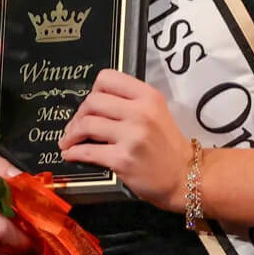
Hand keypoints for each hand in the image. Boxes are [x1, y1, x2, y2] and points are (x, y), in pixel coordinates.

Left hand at [58, 70, 191, 211]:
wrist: (184, 176)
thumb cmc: (166, 145)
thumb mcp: (155, 112)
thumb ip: (129, 103)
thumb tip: (91, 106)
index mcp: (148, 96)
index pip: (107, 78)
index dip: (93, 91)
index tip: (90, 106)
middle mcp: (140, 111)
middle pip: (93, 101)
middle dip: (79, 115)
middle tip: (76, 127)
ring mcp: (132, 135)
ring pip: (87, 124)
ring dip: (71, 134)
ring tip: (69, 141)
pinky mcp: (122, 159)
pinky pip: (87, 151)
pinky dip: (73, 152)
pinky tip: (70, 154)